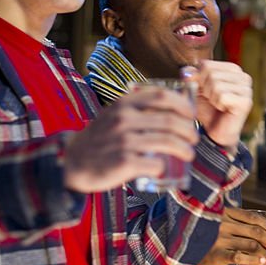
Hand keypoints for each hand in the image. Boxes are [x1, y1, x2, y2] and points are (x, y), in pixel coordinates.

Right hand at [63, 87, 197, 193]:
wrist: (71, 162)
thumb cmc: (100, 139)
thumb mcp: (114, 114)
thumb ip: (137, 109)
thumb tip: (173, 110)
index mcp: (124, 104)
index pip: (162, 96)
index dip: (183, 104)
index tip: (191, 114)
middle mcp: (124, 119)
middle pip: (170, 121)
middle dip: (189, 130)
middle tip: (193, 138)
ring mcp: (124, 141)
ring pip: (168, 142)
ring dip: (184, 149)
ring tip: (189, 154)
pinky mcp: (123, 162)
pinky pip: (155, 164)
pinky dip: (164, 167)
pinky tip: (165, 168)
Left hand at [186, 60, 253, 152]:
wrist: (216, 132)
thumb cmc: (208, 109)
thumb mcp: (196, 89)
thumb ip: (191, 77)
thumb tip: (187, 72)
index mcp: (232, 69)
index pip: (206, 64)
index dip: (198, 79)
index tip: (205, 91)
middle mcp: (243, 76)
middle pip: (211, 73)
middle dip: (205, 89)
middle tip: (212, 100)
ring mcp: (247, 88)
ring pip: (216, 84)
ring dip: (212, 98)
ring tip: (218, 105)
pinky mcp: (246, 101)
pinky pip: (222, 96)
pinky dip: (218, 104)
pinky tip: (224, 109)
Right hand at [192, 207, 265, 264]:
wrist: (178, 251)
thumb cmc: (201, 236)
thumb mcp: (214, 222)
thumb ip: (231, 221)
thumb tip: (257, 230)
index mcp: (225, 213)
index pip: (252, 217)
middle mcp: (224, 224)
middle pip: (255, 231)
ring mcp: (220, 239)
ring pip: (251, 244)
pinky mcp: (217, 254)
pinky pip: (240, 257)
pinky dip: (254, 259)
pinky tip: (263, 262)